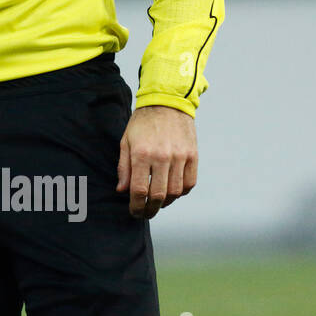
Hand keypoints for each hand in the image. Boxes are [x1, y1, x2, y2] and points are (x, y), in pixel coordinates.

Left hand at [116, 104, 196, 219]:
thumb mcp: (126, 142)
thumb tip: (122, 191)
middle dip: (150, 209)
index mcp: (142, 154)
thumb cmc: (142, 123)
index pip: (140, 190)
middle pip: (159, 195)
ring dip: (166, 202)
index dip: (136, 206)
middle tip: (145, 213)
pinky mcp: (193, 156)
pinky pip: (189, 183)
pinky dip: (181, 192)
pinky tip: (172, 192)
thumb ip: (124, 168)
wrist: (167, 103)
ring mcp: (180, 157)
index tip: (134, 212)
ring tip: (158, 203)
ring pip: (176, 192)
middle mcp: (162, 157)